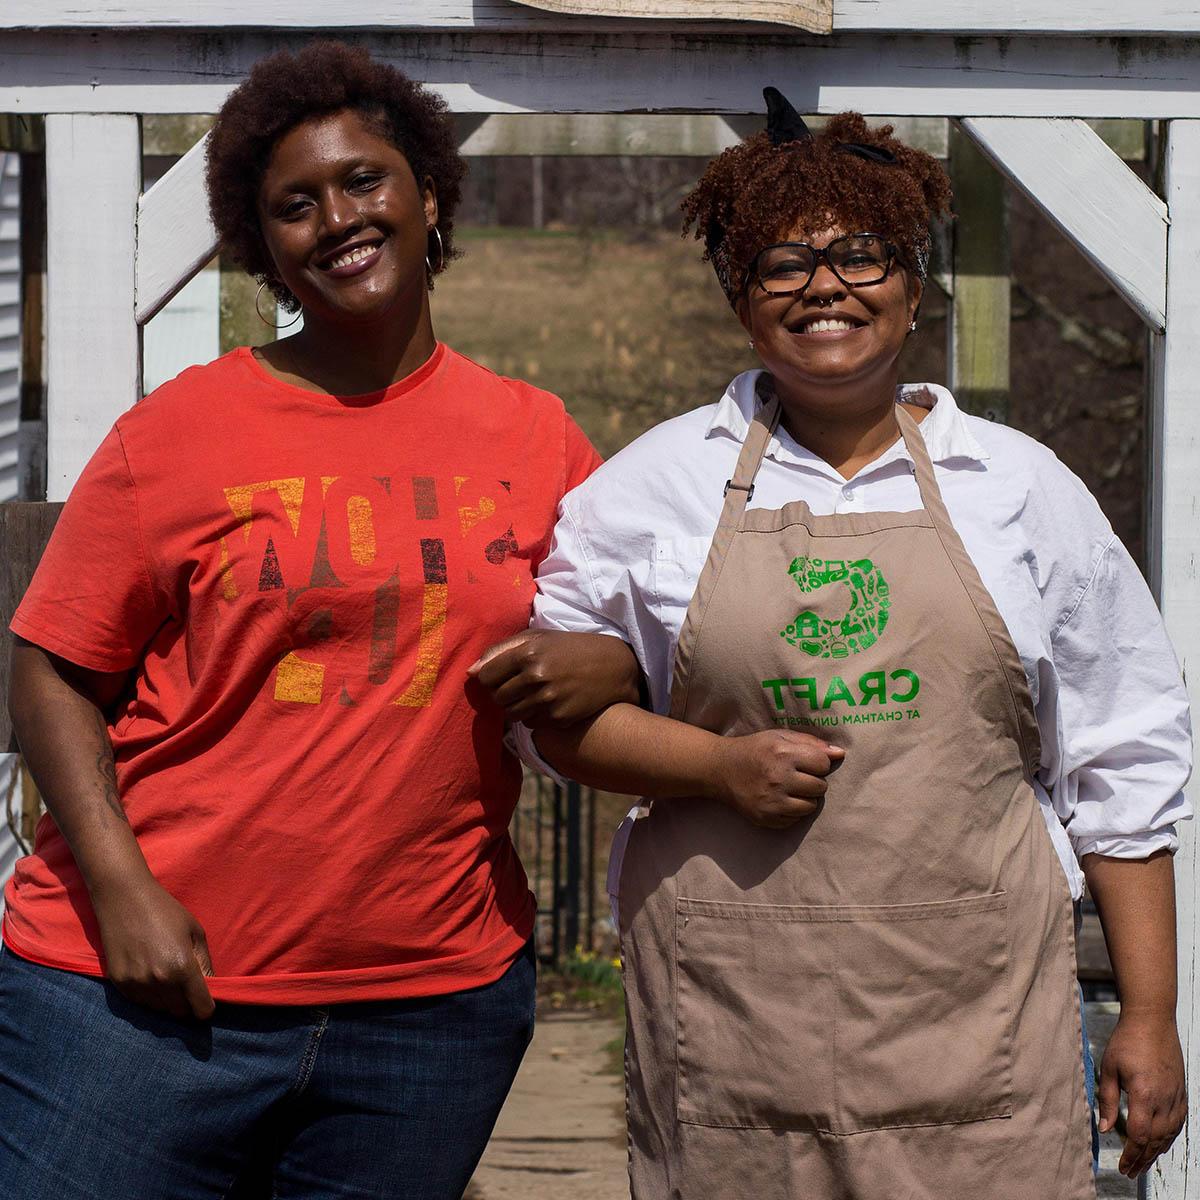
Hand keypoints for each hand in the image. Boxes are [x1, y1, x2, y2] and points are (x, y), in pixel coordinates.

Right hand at [92, 873, 215, 1020]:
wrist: (124, 899)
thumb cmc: (166, 911)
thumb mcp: (195, 933)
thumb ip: (205, 964)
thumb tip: (212, 987)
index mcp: (182, 968)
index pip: (200, 1009)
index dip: (207, 1007)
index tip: (207, 1000)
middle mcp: (159, 982)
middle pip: (180, 1013)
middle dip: (188, 1004)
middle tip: (188, 986)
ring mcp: (136, 985)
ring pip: (160, 1009)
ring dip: (168, 1000)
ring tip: (167, 976)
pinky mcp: (119, 984)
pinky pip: (140, 1002)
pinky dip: (149, 995)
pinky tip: (150, 973)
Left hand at [469, 630, 639, 727]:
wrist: (614, 667)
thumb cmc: (570, 648)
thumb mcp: (538, 638)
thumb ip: (500, 651)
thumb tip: (471, 672)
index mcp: (527, 653)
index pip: (485, 676)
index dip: (491, 677)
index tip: (503, 675)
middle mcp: (535, 677)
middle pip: (497, 698)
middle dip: (504, 693)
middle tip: (521, 685)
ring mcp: (547, 700)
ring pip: (511, 714)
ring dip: (518, 706)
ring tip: (535, 694)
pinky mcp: (558, 718)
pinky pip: (530, 724)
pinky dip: (535, 717)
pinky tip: (550, 703)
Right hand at [711, 729, 843, 827]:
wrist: (721, 769)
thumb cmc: (755, 749)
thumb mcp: (779, 737)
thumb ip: (811, 743)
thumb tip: (840, 754)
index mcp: (783, 754)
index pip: (824, 764)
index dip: (818, 762)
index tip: (806, 761)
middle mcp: (779, 779)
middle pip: (820, 787)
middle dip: (813, 781)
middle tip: (798, 776)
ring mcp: (773, 801)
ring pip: (811, 806)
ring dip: (805, 798)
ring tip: (790, 789)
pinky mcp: (767, 818)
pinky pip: (796, 819)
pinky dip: (792, 811)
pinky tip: (780, 799)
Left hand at [1098, 1008, 1186, 1177]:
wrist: (1153, 1020)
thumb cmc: (1127, 1041)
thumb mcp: (1108, 1068)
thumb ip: (1107, 1100)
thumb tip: (1103, 1129)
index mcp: (1145, 1094)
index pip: (1140, 1135)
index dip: (1131, 1154)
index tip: (1122, 1166)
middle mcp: (1165, 1100)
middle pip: (1156, 1140)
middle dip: (1142, 1159)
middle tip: (1130, 1172)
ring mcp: (1177, 1097)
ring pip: (1169, 1135)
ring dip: (1156, 1152)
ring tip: (1142, 1163)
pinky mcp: (1182, 1093)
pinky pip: (1178, 1124)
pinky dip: (1168, 1138)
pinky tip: (1159, 1143)